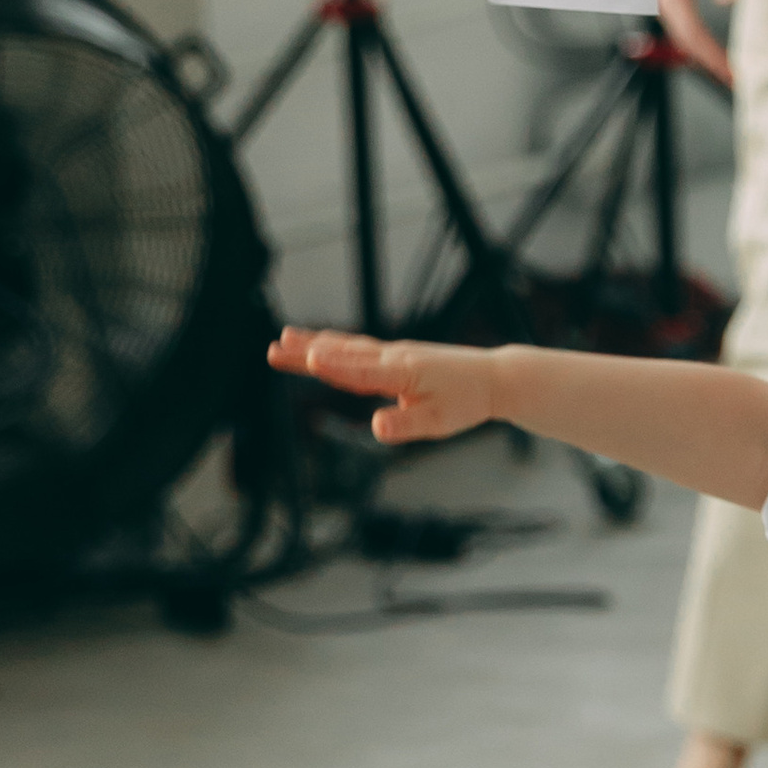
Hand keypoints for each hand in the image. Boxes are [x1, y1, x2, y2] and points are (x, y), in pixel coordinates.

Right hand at [268, 325, 503, 445]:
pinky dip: (335, 343)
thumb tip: (375, 428)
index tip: (306, 358)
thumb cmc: (467, 401)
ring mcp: (395, 352)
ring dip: (315, 343)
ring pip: (348, 346)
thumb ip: (405, 424)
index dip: (334, 366)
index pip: (361, 371)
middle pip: (344, 354)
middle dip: (308, 352)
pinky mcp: (397, 354)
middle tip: (274, 350)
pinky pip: (359, 346)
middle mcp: (394, 357)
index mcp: (403, 373)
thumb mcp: (438, 422)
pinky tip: (320, 343)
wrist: (493, 378)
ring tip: (284, 340)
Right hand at [650, 0, 734, 82]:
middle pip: (689, 45)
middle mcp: (663, 7)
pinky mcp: (668, 5)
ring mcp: (663, 7)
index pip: (694, 37)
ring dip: (706, 56)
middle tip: (737, 79)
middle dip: (712, 63)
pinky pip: (683, 31)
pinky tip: (714, 52)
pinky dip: (699, 45)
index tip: (732, 71)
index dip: (713, 56)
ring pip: (685, 40)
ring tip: (729, 70)